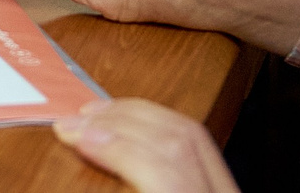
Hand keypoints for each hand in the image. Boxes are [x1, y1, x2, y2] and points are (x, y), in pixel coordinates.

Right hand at [52, 99, 238, 192]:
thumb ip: (121, 182)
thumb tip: (85, 140)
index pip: (167, 176)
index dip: (116, 148)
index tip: (73, 135)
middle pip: (180, 142)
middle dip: (120, 121)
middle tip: (72, 122)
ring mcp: (227, 191)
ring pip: (192, 134)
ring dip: (136, 114)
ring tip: (94, 116)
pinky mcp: (225, 187)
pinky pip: (198, 142)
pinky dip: (157, 123)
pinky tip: (129, 126)